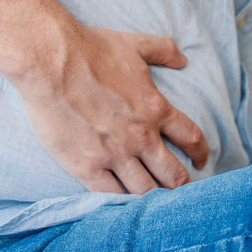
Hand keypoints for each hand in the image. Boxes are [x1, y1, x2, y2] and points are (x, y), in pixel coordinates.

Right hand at [15, 25, 208, 194]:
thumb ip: (164, 50)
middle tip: (178, 189)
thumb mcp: (135, 45)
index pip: (191, 138)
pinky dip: (121, 204)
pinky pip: (112, 196)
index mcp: (156, 109)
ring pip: (145, 191)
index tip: (200, 161)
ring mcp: (114, 154)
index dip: (201, 153)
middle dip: (180, 185)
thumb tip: (183, 58)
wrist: (50, 62)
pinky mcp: (87, 167)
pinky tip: (123, 207)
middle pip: (173, 174)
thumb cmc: (91, 50)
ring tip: (153, 204)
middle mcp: (141, 136)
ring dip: (153, 198)